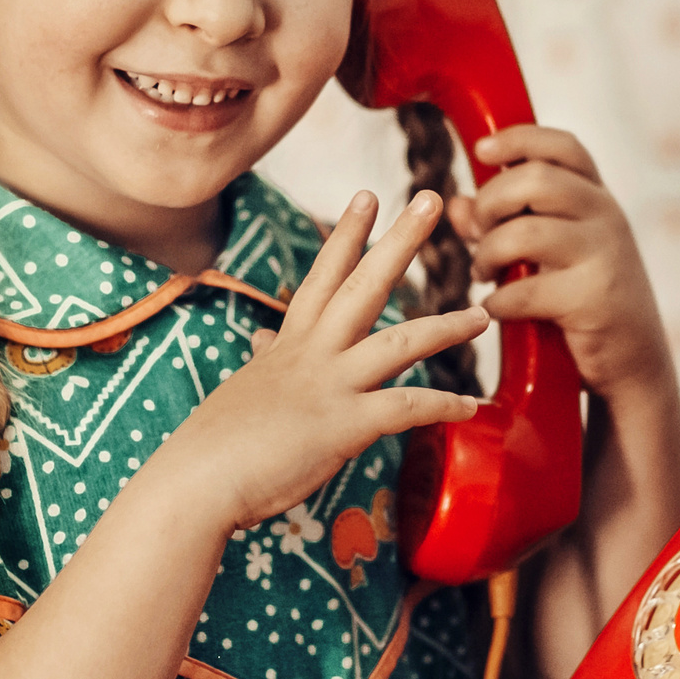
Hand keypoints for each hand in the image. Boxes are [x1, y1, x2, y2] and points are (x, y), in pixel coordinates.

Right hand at [138, 190, 487, 536]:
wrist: (197, 481)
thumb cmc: (215, 446)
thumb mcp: (244, 387)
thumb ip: (265, 359)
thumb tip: (265, 339)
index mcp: (290, 344)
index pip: (323, 275)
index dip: (348, 235)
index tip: (367, 197)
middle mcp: (312, 353)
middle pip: (364, 283)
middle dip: (401, 240)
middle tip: (432, 198)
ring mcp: (330, 385)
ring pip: (400, 342)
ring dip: (446, 327)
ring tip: (482, 316)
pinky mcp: (344, 425)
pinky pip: (407, 408)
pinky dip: (443, 406)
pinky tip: (471, 408)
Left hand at [449, 126, 672, 404]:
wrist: (634, 361)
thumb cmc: (584, 297)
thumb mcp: (551, 252)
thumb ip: (504, 224)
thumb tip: (456, 205)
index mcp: (597, 197)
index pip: (564, 146)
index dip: (520, 138)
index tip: (482, 150)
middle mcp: (606, 217)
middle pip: (535, 179)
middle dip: (490, 204)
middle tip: (478, 233)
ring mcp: (604, 257)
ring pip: (524, 233)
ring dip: (488, 254)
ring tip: (483, 273)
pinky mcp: (593, 300)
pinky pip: (525, 290)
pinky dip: (498, 301)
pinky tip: (495, 308)